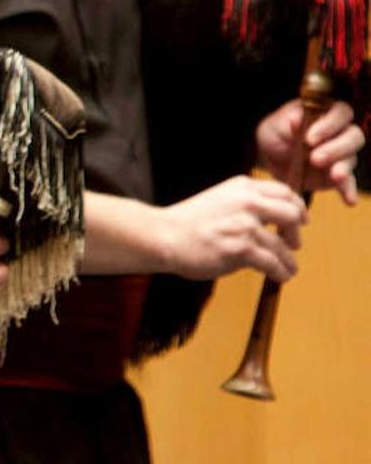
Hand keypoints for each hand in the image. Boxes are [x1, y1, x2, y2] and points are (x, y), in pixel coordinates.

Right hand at [160, 175, 305, 281]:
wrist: (164, 236)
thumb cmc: (189, 222)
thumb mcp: (220, 198)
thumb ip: (245, 202)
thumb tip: (274, 217)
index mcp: (242, 187)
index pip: (284, 192)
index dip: (297, 207)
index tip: (300, 219)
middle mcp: (247, 202)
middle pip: (291, 214)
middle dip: (296, 231)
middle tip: (294, 243)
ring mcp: (244, 226)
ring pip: (283, 245)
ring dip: (289, 260)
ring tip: (289, 268)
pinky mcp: (241, 249)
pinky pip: (273, 263)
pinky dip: (281, 272)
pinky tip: (280, 276)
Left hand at [256, 98, 360, 204]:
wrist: (269, 158)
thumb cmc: (275, 135)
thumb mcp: (275, 126)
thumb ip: (286, 122)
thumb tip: (295, 120)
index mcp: (325, 113)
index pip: (340, 112)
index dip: (329, 124)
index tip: (309, 138)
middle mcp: (339, 132)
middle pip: (353, 136)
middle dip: (336, 148)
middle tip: (316, 159)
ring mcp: (341, 154)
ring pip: (352, 157)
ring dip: (343, 167)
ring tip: (333, 176)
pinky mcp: (338, 174)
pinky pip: (348, 183)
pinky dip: (348, 191)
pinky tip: (349, 200)